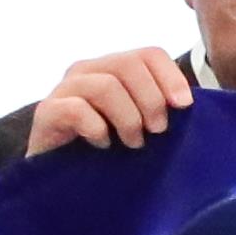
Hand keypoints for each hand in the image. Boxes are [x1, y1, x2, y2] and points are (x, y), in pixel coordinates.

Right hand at [28, 47, 200, 155]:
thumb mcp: (140, 126)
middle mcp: (88, 70)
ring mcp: (64, 89)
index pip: (149, 54)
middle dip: (151, 100)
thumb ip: (160, 109)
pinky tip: (103, 145)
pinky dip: (97, 129)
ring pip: (105, 86)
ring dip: (128, 118)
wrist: (59, 180)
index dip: (171, 77)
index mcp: (113, 68)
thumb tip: (188, 103)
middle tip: (157, 131)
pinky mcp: (47, 112)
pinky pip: (76, 109)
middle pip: (128, 64)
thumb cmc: (107, 151)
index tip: (184, 106)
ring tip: (133, 143)